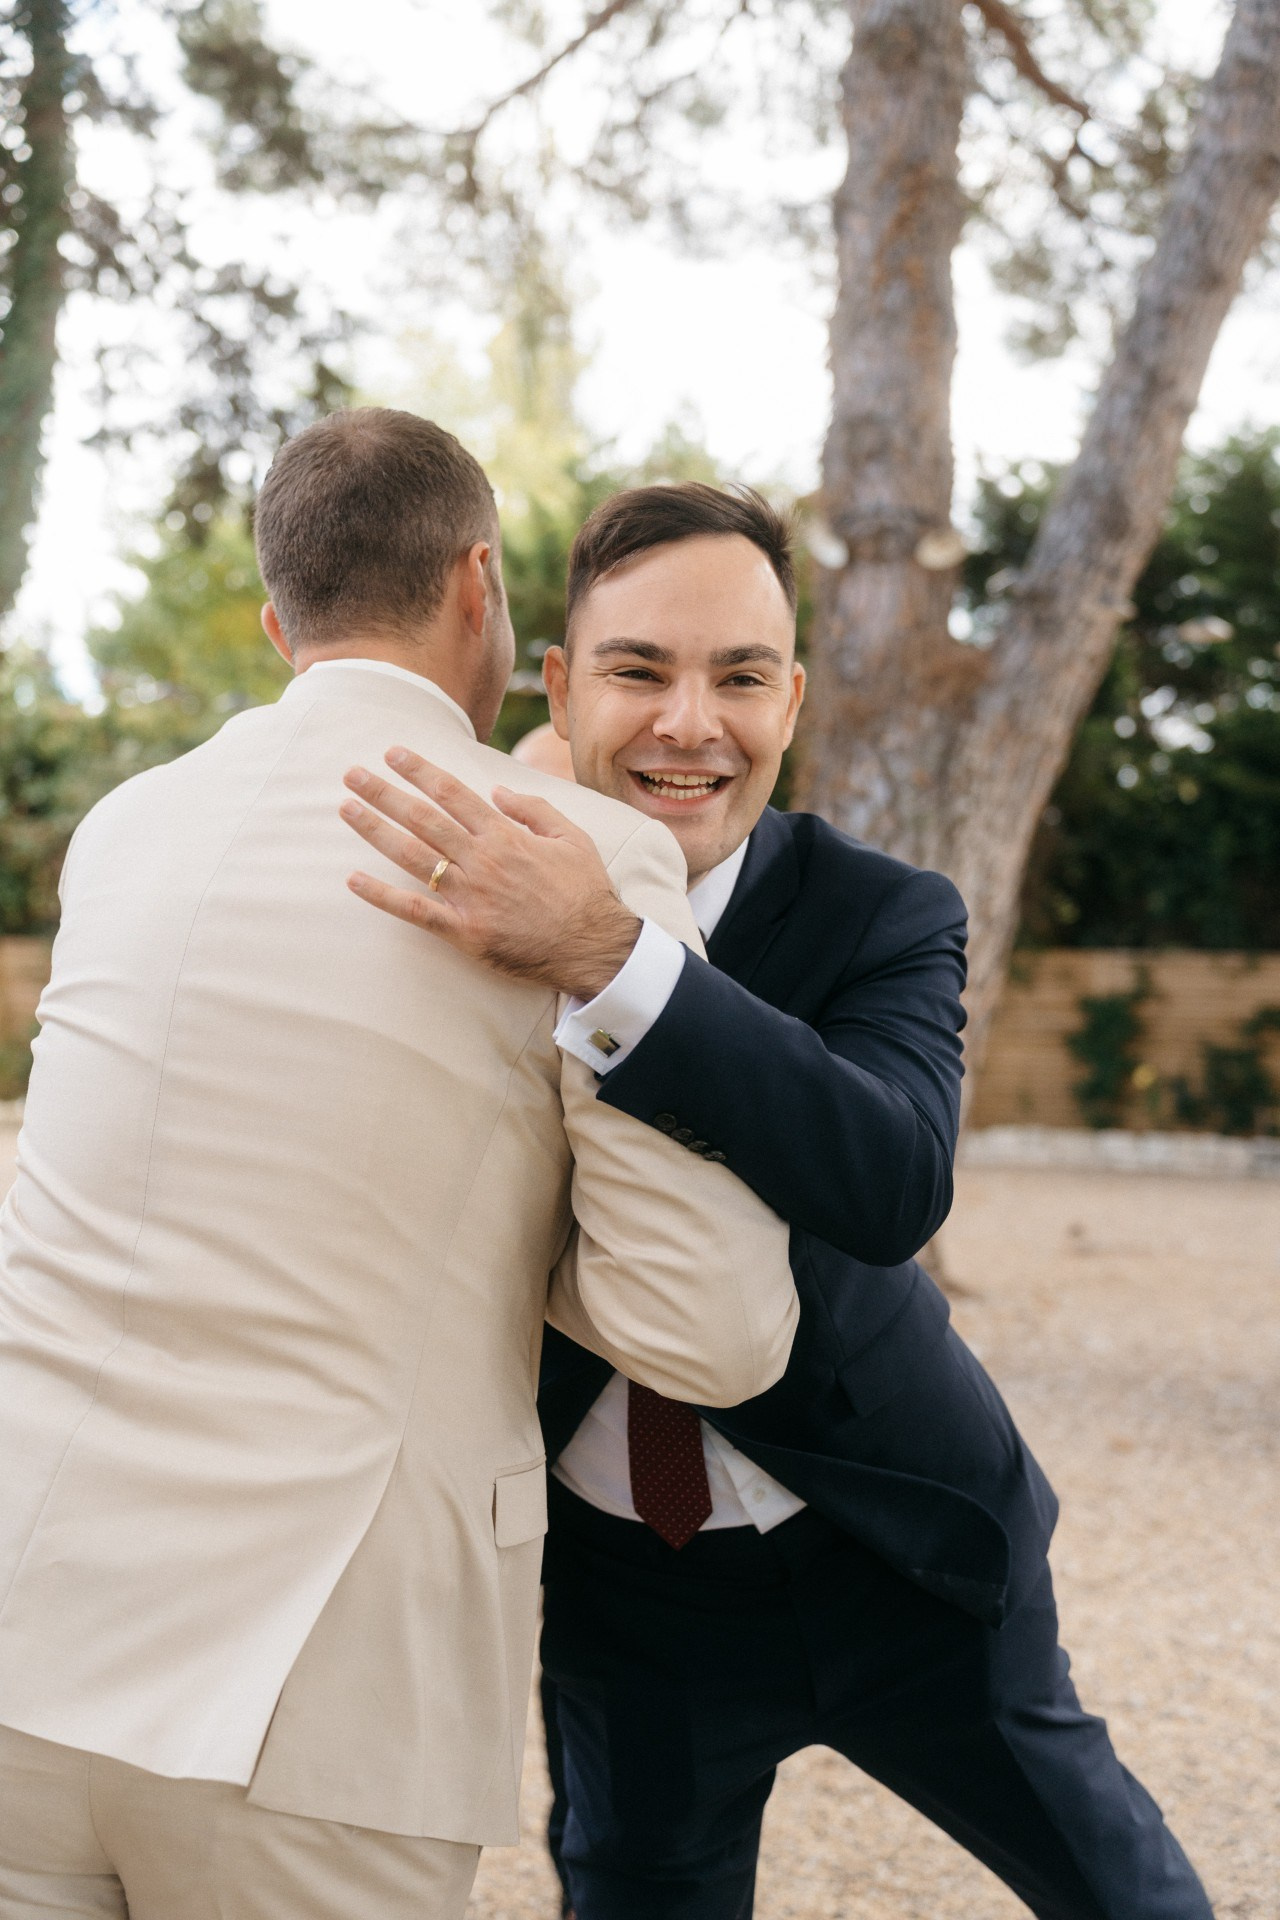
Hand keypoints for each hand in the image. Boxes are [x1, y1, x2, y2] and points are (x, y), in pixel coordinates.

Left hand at [340, 747, 642, 998]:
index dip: (420, 771)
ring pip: (413, 857)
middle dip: (384, 793)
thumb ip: (535, 809)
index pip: (453, 794)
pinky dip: (383, 896)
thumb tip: (498, 790)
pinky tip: (354, 880)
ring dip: (376, 831)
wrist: (595, 947)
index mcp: (505, 836)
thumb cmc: (586, 891)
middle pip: (423, 819)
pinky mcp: (465, 932)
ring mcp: (471, 897)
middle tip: (352, 774)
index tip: (393, 753)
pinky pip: (416, 911)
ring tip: (346, 809)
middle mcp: (482, 861)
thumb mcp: (572, 837)